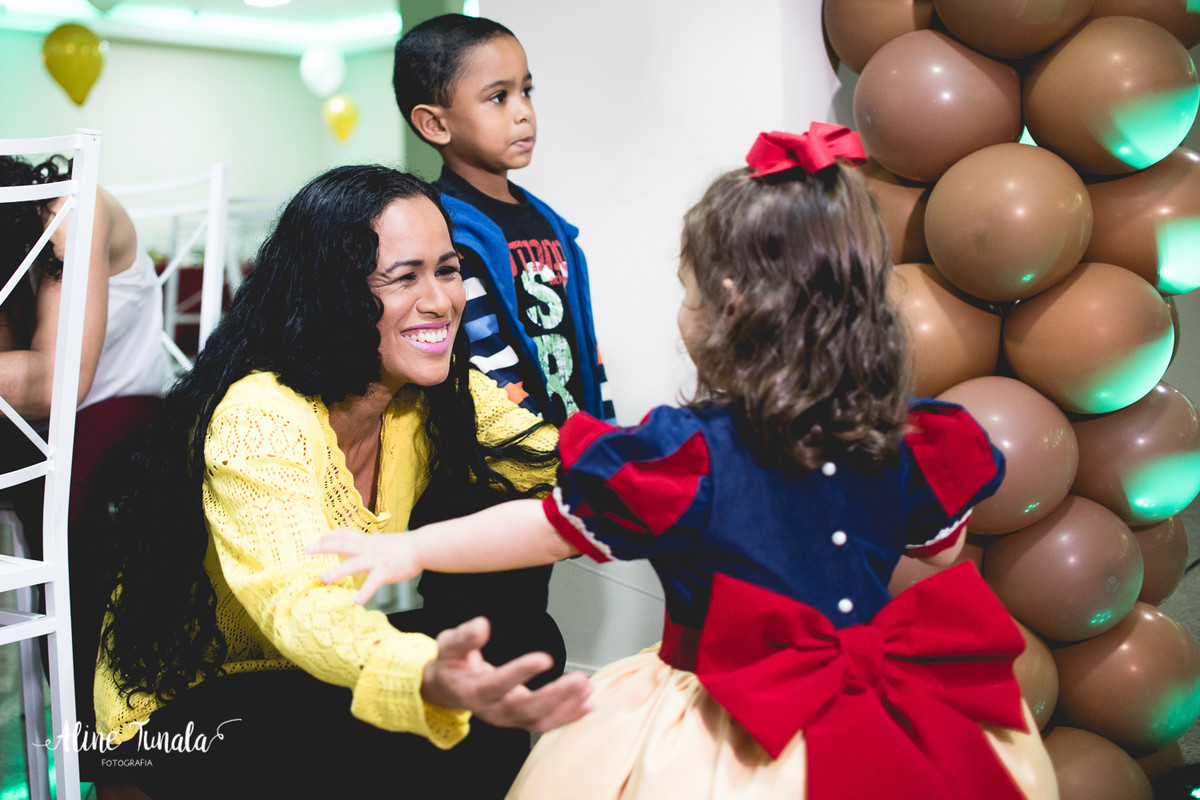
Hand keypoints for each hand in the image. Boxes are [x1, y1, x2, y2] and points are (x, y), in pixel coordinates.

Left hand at [308, 528, 416, 604]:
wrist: (421, 547)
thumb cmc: (403, 546)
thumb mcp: (382, 541)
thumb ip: (371, 543)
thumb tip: (365, 541)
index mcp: (367, 540)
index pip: (345, 534)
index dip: (329, 536)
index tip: (317, 539)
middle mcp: (368, 548)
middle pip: (343, 544)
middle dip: (324, 546)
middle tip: (307, 549)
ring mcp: (376, 560)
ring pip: (354, 564)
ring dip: (338, 571)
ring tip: (323, 578)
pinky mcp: (385, 572)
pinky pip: (373, 583)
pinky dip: (365, 592)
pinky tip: (357, 601)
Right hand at [422, 617, 593, 733]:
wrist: (449, 689)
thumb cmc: (451, 664)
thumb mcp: (448, 645)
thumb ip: (464, 638)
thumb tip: (481, 626)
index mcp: (473, 691)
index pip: (498, 684)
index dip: (521, 672)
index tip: (544, 658)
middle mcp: (492, 710)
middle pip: (525, 709)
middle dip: (555, 696)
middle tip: (579, 679)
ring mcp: (508, 718)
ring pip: (539, 720)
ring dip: (567, 707)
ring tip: (587, 689)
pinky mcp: (520, 719)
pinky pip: (546, 722)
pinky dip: (569, 715)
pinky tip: (588, 703)